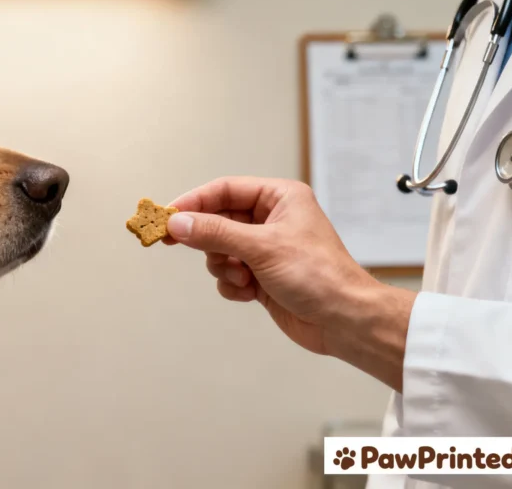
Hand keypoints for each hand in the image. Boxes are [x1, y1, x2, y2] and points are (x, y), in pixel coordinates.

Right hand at [163, 176, 413, 389]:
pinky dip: (232, 284)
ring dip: (223, 267)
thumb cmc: (319, 276)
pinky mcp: (262, 276)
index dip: (193, 201)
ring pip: (219, 250)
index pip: (224, 190)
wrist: (344, 321)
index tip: (166, 215)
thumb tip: (178, 223)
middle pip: (218, 220)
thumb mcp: (262, 247)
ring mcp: (265, 249)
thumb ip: (215, 232)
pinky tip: (249, 292)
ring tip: (242, 277)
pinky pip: (228, 274)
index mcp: (279, 198)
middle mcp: (271, 219)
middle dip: (207, 240)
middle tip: (172, 242)